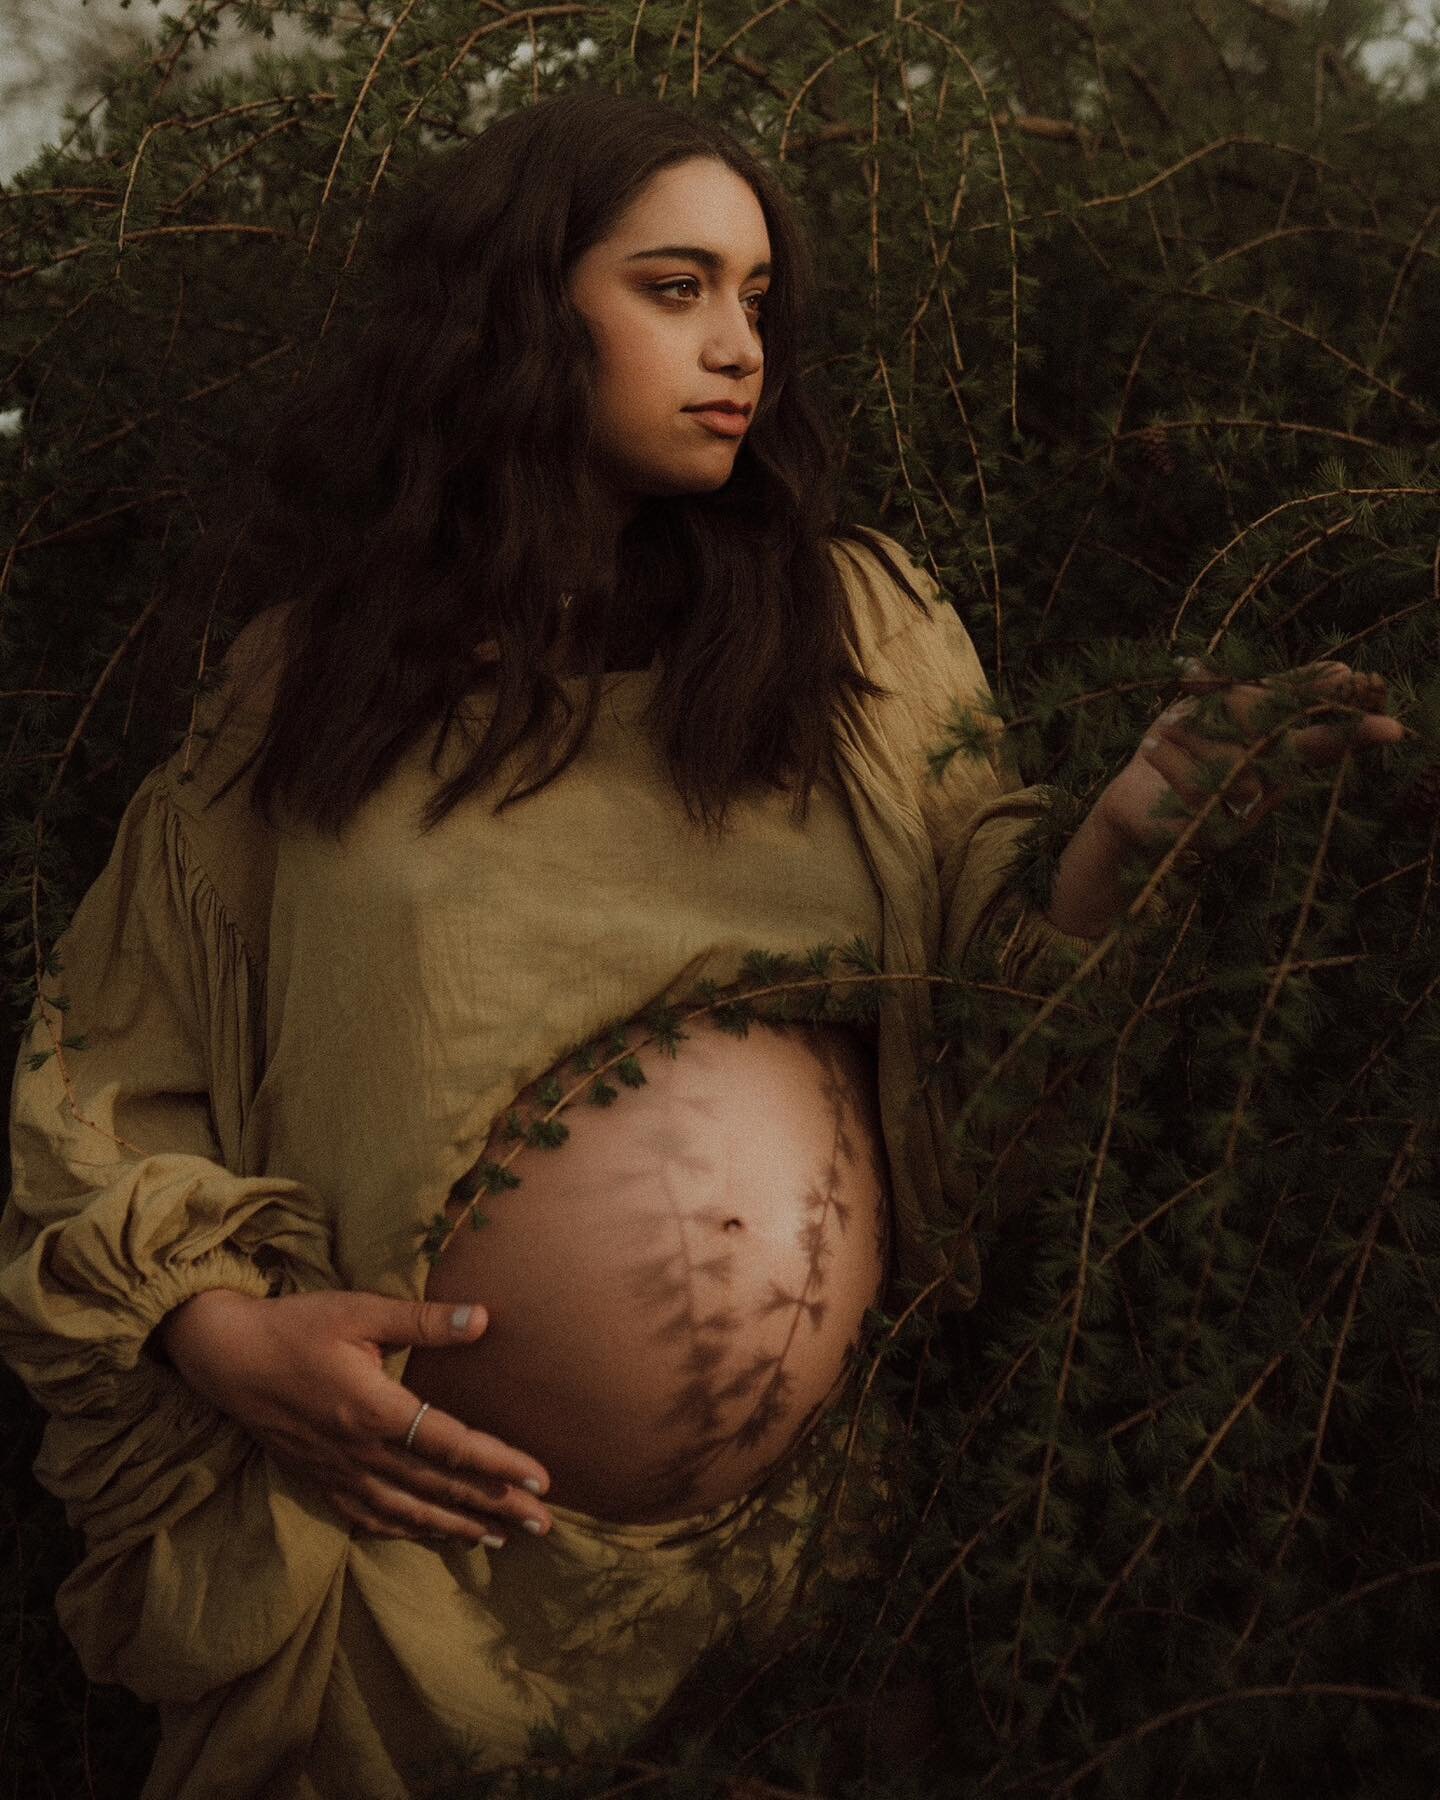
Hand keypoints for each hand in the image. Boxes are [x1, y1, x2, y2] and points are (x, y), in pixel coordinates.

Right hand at [157, 1288, 551, 1544]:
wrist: (225, 1356)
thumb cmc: (296, 1325)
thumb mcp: (360, 1312)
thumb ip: (423, 1321)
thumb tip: (483, 1318)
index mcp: (375, 1411)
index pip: (453, 1446)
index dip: (501, 1464)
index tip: (543, 1480)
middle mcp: (361, 1452)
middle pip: (440, 1487)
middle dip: (495, 1506)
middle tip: (543, 1524)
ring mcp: (338, 1472)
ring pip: (409, 1511)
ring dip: (457, 1526)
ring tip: (500, 1538)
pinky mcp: (320, 1478)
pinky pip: (371, 1517)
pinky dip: (407, 1529)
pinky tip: (432, 1534)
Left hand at [1097, 657, 1404, 855]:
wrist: (1128, 807)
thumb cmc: (1181, 753)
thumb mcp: (1221, 712)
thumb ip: (1271, 692)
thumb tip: (1341, 670)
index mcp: (1278, 763)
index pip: (1324, 745)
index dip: (1355, 735)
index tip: (1391, 726)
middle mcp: (1269, 794)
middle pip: (1289, 752)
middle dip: (1286, 722)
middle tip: (1269, 697)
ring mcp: (1243, 820)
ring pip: (1239, 769)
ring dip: (1200, 736)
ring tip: (1170, 722)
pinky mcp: (1208, 836)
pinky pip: (1199, 790)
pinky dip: (1174, 761)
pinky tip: (1155, 745)